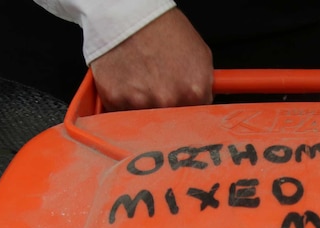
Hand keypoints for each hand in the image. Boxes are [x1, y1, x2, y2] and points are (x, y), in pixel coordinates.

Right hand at [89, 8, 212, 110]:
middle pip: (170, 122)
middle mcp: (168, 100)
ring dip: (143, 106)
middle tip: (159, 88)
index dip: (188, 112)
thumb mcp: (200, 56)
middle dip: (166, 109)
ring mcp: (140, 102)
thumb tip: (203, 105)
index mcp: (194, 92)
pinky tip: (127, 80)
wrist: (129, 14)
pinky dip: (123, 100)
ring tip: (142, 80)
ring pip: (144, 119)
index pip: (196, 119)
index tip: (182, 108)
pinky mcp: (115, 98)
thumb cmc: (164, 30)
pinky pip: (121, 112)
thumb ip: (204, 86)